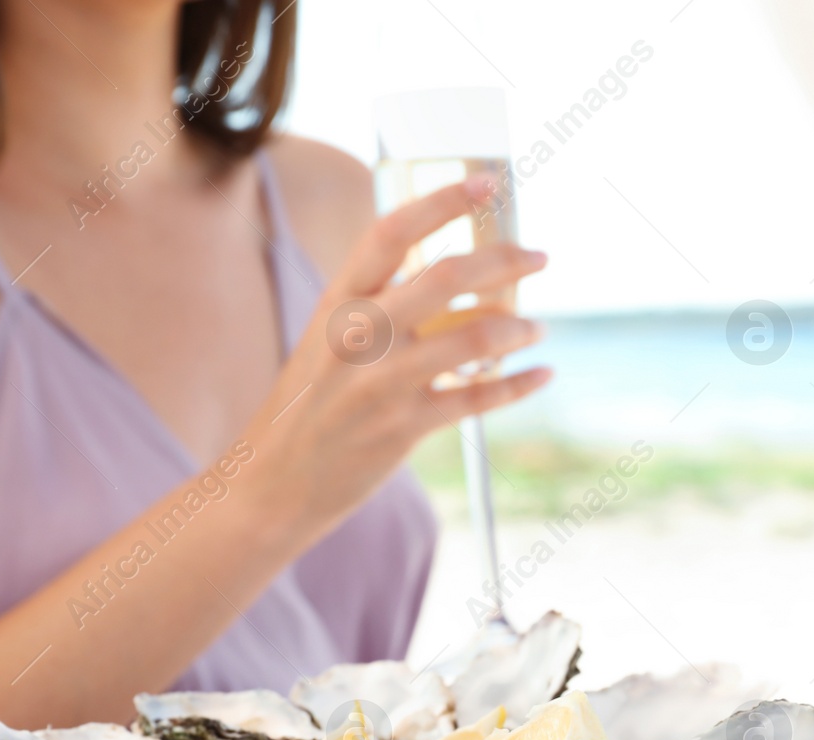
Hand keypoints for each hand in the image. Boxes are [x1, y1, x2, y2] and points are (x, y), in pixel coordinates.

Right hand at [239, 175, 549, 537]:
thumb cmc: (310, 406)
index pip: (392, 232)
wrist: (273, 483)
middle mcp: (356, 335)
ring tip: (536, 328)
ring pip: (474, 339)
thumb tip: (451, 276)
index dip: (443, 201)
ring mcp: (380, 383)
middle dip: (505, 260)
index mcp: (336, 302)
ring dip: (519, 327)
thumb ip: (376, 306)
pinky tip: (541, 374)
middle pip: (447, 276)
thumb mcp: (327, 341)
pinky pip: (477, 397)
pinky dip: (519, 384)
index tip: (487, 183)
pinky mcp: (403, 427)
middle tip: (539, 258)